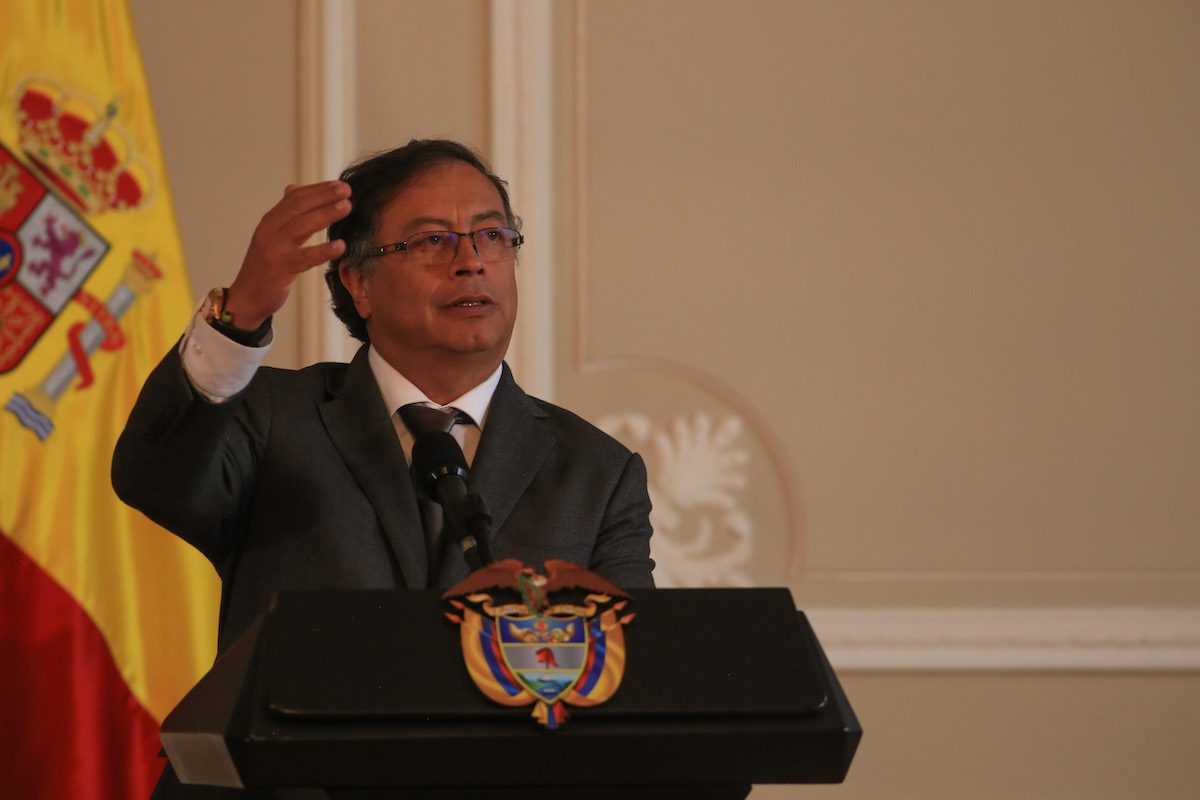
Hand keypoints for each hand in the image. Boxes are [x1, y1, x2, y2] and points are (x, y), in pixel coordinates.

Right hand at [224, 180, 350, 328]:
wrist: (246, 296)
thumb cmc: (264, 266)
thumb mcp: (272, 235)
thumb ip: (284, 214)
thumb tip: (293, 188)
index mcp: (270, 221)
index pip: (296, 198)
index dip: (318, 189)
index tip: (339, 184)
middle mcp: (270, 230)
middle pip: (299, 207)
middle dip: (324, 196)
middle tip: (346, 190)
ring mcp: (274, 249)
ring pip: (302, 226)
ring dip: (326, 214)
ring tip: (346, 207)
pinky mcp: (280, 269)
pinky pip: (305, 257)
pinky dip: (323, 250)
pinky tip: (340, 246)